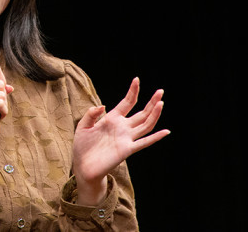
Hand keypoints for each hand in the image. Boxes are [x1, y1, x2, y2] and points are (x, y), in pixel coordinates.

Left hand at [72, 77, 168, 203]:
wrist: (83, 167)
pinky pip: (144, 142)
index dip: (133, 91)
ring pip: (145, 124)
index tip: (137, 79)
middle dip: (151, 101)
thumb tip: (103, 106)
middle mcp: (122, 127)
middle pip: (141, 112)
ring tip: (161, 102)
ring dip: (154, 114)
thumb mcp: (82, 126)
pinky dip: (155, 137)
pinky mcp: (127, 149)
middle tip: (161, 91)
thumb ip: (91, 114)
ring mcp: (126, 138)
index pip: (127, 102)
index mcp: (112, 119)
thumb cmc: (82, 147)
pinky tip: (165, 131)